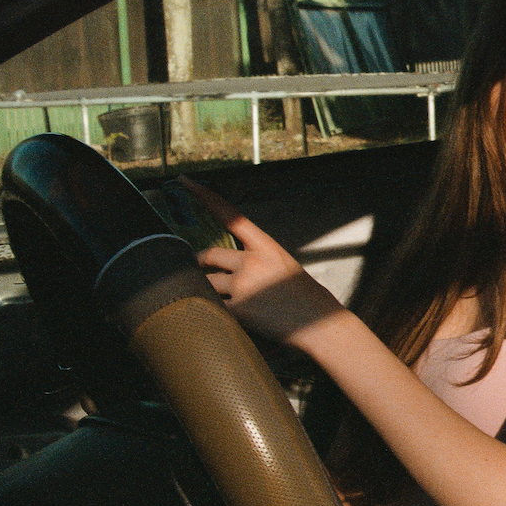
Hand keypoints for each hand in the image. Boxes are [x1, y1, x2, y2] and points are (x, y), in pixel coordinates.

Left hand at [182, 177, 342, 346]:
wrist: (322, 325)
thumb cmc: (305, 297)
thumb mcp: (283, 266)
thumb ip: (255, 259)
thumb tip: (222, 264)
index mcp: (266, 246)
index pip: (230, 215)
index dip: (204, 195)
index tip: (183, 179)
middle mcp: (252, 261)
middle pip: (208, 255)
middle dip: (200, 264)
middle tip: (201, 272)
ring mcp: (244, 285)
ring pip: (206, 283)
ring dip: (209, 292)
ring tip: (231, 303)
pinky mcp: (239, 310)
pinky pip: (214, 308)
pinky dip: (220, 314)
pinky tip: (239, 320)